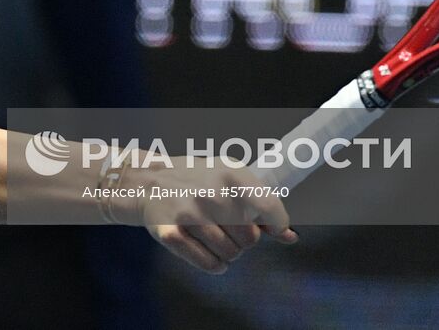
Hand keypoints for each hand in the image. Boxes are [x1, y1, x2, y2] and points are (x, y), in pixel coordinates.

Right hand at [127, 162, 298, 273]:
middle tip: (228, 225)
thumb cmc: (196, 180)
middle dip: (244, 238)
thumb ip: (261, 204)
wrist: (148, 181)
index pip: (270, 209)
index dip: (275, 225)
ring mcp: (189, 214)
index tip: (267, 227)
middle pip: (251, 239)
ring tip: (214, 235)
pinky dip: (214, 264)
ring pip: (231, 255)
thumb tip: (290, 236)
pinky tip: (207, 249)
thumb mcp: (230, 178)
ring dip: (228, 251)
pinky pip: (209, 265)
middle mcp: (210, 194)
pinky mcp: (170, 233)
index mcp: (230, 174)